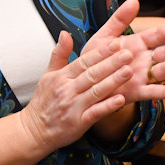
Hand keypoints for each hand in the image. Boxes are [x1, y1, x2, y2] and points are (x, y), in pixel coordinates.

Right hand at [17, 0, 164, 153]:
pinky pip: (95, 113)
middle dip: (111, 63)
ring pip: (96, 92)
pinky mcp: (78, 123)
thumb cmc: (45, 100)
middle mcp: (68, 90)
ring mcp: (73, 106)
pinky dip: (108, 106)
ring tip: (129, 71)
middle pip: (92, 74)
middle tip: (129, 53)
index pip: (84, 61)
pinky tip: (121, 99)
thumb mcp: (48, 75)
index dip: (101, 53)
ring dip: (113, 81)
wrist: (34, 131)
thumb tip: (64, 33)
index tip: (116, 43)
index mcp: (62, 76)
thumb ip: (59, 54)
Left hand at [84, 0, 164, 105]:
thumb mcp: (104, 36)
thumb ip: (119, 20)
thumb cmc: (95, 58)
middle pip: (164, 53)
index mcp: (137, 44)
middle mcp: (144, 60)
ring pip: (162, 71)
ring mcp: (142, 76)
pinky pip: (152, 92)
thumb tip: (134, 0)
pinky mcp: (136, 92)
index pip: (155, 35)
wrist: (82, 83)